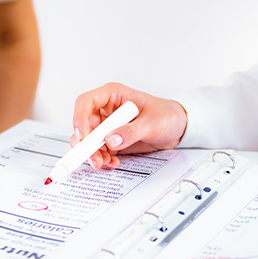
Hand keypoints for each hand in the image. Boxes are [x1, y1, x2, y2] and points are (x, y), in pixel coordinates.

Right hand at [71, 83, 187, 168]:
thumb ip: (131, 131)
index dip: (79, 118)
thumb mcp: (153, 122)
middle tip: (92, 157)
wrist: (178, 129)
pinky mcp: (110, 139)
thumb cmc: (168, 115)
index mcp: (112, 96)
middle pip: (83, 125)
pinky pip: (98, 150)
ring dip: (92, 153)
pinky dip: (101, 158)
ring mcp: (106, 126)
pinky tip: (112, 162)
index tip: (82, 135)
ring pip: (87, 140)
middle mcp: (105, 110)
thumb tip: (111, 139)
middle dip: (85, 143)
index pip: (86, 102)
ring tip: (104, 162)